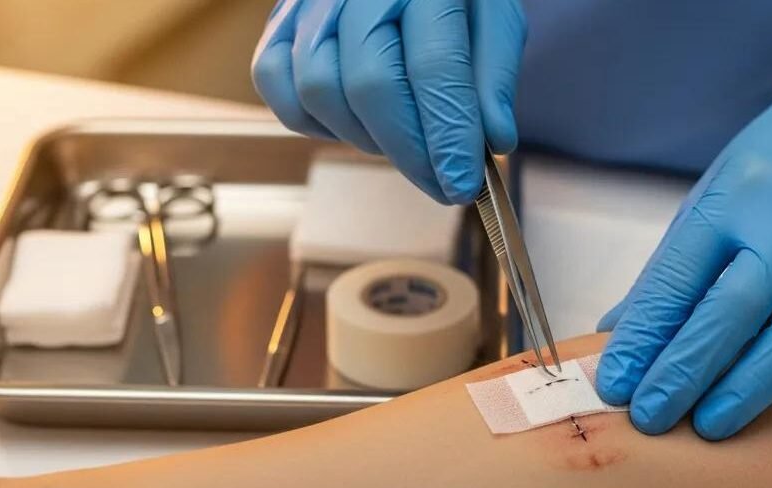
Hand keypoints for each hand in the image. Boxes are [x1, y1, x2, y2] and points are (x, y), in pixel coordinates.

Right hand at [251, 0, 526, 203]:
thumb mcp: (494, 17)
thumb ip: (493, 76)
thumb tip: (491, 141)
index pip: (434, 66)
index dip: (446, 135)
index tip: (461, 185)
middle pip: (370, 86)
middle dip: (409, 152)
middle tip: (440, 183)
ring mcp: (310, 0)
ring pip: (319, 91)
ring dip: (366, 138)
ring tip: (404, 143)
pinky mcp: (280, 19)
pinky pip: (276, 83)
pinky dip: (314, 120)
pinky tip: (356, 123)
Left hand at [596, 47, 771, 438]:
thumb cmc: (770, 171)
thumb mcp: (708, 203)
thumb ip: (669, 273)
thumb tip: (614, 337)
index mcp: (729, 206)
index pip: (677, 282)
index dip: (643, 339)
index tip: (615, 385)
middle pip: (734, 310)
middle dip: (687, 370)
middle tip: (652, 416)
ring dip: (754, 383)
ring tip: (711, 424)